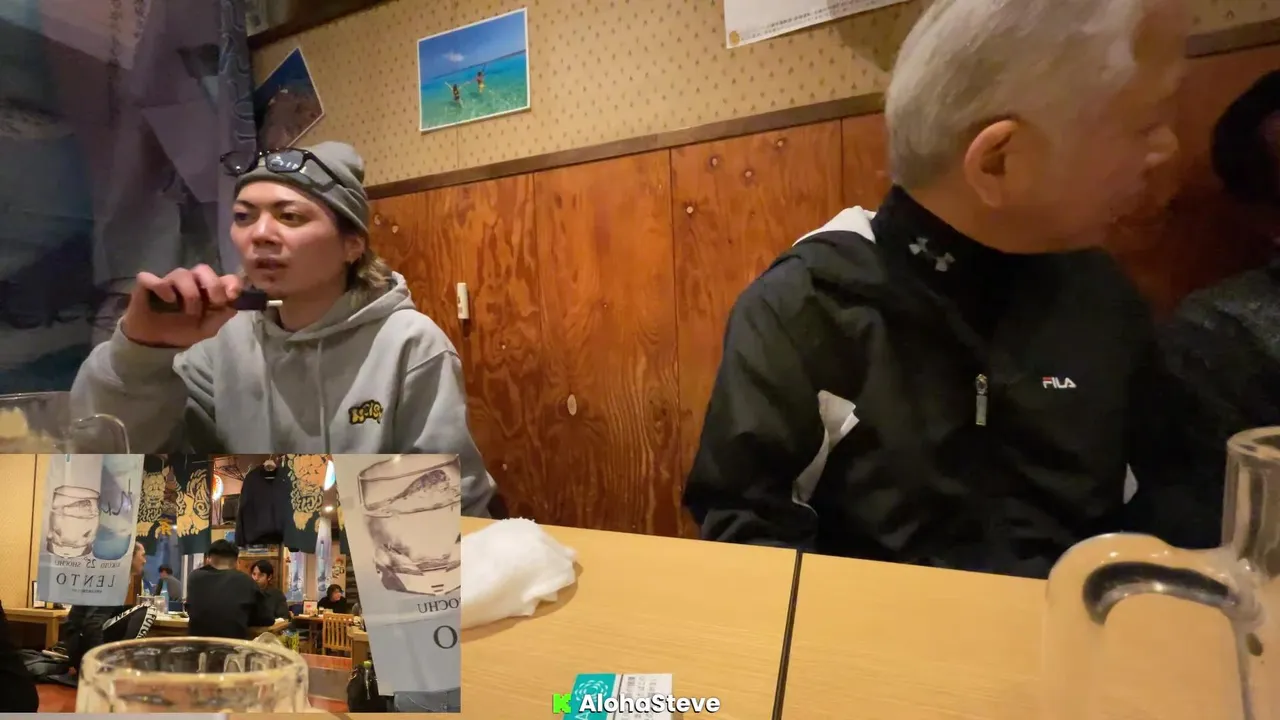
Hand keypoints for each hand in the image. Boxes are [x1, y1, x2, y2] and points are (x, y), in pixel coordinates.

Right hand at [120, 265, 242, 347]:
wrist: (156, 341)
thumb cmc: (182, 331)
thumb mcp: (206, 329)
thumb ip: (221, 316)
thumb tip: (234, 305)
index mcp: (206, 290)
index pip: (222, 276)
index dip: (231, 282)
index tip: (233, 295)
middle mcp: (189, 281)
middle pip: (203, 269)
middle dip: (213, 285)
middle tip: (214, 302)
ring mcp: (168, 281)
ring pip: (181, 273)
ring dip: (190, 293)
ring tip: (189, 312)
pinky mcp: (147, 284)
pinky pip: (152, 277)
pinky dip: (162, 287)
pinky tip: (168, 300)